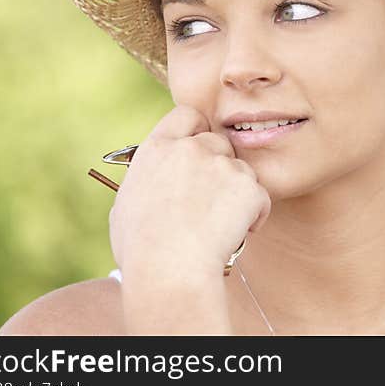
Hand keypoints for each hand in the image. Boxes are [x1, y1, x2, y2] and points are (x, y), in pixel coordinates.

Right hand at [109, 104, 270, 280]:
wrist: (170, 270)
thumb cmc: (141, 249)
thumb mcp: (125, 207)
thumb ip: (146, 182)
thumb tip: (154, 183)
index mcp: (157, 149)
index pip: (186, 115)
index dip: (196, 128)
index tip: (199, 148)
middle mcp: (190, 149)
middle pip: (218, 142)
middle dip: (220, 166)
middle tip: (212, 198)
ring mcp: (222, 166)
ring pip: (241, 170)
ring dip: (237, 192)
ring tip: (219, 225)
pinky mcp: (248, 186)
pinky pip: (260, 197)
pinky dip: (254, 215)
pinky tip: (236, 234)